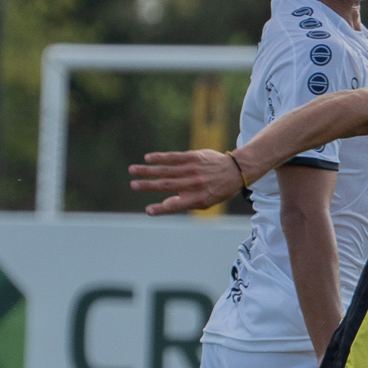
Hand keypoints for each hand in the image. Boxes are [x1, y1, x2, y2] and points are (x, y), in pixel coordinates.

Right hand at [129, 149, 246, 215]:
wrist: (235, 170)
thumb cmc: (217, 189)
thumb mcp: (206, 202)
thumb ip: (185, 203)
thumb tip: (163, 205)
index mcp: (198, 198)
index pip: (176, 205)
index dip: (162, 209)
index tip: (148, 211)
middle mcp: (194, 184)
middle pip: (167, 185)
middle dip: (148, 186)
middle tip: (133, 185)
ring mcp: (193, 169)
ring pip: (166, 170)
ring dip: (148, 170)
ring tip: (132, 170)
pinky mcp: (193, 157)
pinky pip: (173, 157)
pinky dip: (160, 157)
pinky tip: (148, 158)